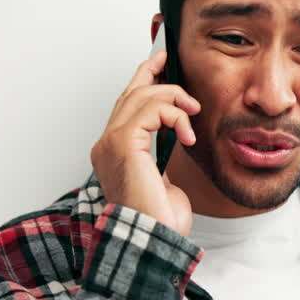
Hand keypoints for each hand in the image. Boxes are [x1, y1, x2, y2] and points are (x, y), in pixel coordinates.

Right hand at [90, 49, 200, 235]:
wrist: (154, 240)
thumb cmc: (159, 221)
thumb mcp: (165, 182)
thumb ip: (162, 158)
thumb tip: (176, 140)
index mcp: (114, 153)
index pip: (126, 108)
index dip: (141, 81)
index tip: (160, 64)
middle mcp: (107, 145)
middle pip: (129, 94)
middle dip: (152, 72)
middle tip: (169, 59)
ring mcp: (111, 143)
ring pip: (141, 96)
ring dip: (173, 98)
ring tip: (193, 112)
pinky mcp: (123, 144)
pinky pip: (149, 109)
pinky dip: (174, 115)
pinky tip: (188, 134)